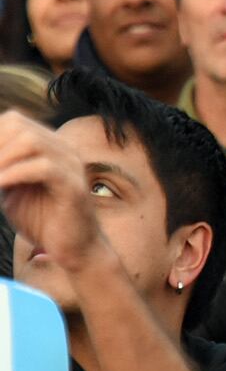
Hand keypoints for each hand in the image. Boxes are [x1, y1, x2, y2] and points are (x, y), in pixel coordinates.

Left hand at [0, 111, 104, 272]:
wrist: (72, 249)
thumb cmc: (41, 220)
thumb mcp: (11, 189)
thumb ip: (0, 170)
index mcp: (49, 146)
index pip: (13, 121)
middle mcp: (62, 149)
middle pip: (19, 125)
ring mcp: (71, 165)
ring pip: (31, 141)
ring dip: (1, 159)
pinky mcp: (74, 186)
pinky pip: (43, 168)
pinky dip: (14, 174)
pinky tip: (0, 186)